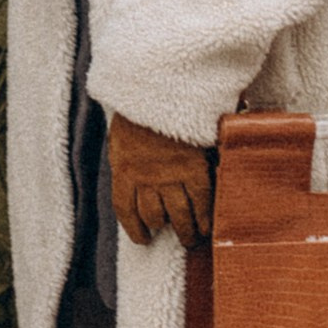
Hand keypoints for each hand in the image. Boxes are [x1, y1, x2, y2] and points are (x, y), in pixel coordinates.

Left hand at [107, 112, 215, 247]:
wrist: (159, 88)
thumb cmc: (139, 110)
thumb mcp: (121, 135)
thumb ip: (127, 159)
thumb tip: (131, 177)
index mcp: (124, 169)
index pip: (125, 210)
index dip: (135, 229)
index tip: (143, 239)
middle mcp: (145, 179)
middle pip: (154, 216)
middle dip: (162, 228)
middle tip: (173, 237)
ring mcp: (171, 175)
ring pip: (178, 215)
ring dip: (185, 231)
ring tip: (191, 238)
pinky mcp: (194, 168)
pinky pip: (200, 201)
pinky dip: (204, 217)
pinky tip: (206, 227)